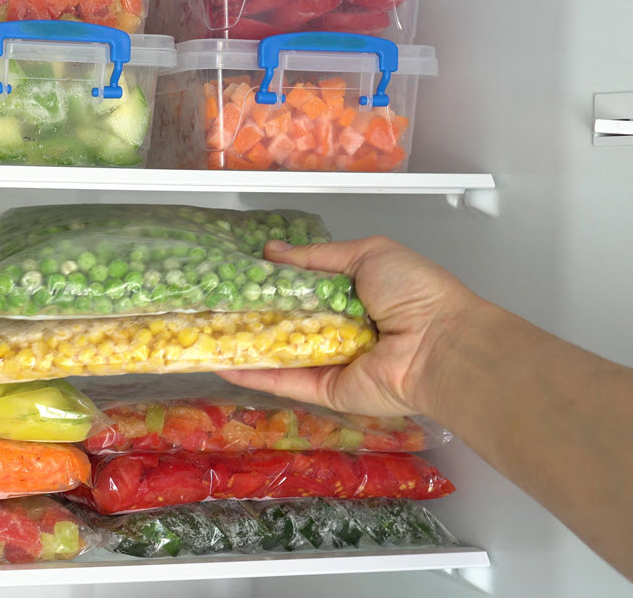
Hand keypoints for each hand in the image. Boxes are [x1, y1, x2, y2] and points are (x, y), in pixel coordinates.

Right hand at [218, 236, 479, 416]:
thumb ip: (316, 256)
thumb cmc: (413, 292)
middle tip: (209, 302)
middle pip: (286, 320)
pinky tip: (220, 361)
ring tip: (202, 331)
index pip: (302, 287)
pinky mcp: (325, 391)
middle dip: (250, 312)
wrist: (440, 344)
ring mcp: (330, 361)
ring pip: (279, 352)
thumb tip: (271, 250)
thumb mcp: (366, 254)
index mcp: (353, 293)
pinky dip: (253, 373)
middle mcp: (340, 328)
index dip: (271, 280)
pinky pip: (285, 381)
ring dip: (244, 342)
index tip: (236, 274)